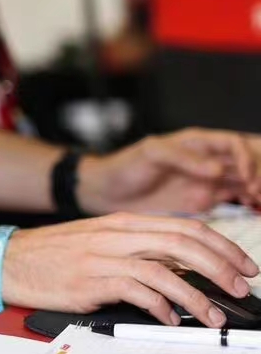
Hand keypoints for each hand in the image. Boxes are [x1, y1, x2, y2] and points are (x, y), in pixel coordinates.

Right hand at [3, 213, 258, 327]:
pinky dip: (161, 308)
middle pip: (183, 244)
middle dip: (220, 268)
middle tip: (240, 288)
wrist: (5, 260)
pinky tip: (171, 319)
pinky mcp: (90, 281)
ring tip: (215, 315)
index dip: (222, 246)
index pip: (185, 227)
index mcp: (122, 223)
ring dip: (198, 296)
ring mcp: (102, 257)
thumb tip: (182, 268)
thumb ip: (136, 249)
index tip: (244, 265)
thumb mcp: (97, 241)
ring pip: (165, 270)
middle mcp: (116, 235)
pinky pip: (137, 292)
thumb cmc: (51, 255)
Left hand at [78, 130, 260, 214]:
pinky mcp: (204, 199)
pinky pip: (235, 199)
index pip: (233, 144)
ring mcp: (207, 180)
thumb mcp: (150, 154)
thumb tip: (218, 169)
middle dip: (258, 174)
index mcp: (195, 143)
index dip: (246, 158)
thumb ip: (183, 158)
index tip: (247, 178)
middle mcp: (206, 160)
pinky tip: (252, 210)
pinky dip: (249, 203)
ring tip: (258, 203)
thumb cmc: (124, 166)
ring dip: (256, 190)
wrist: (107, 192)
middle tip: (258, 193)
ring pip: (245, 180)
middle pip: (246, 161)